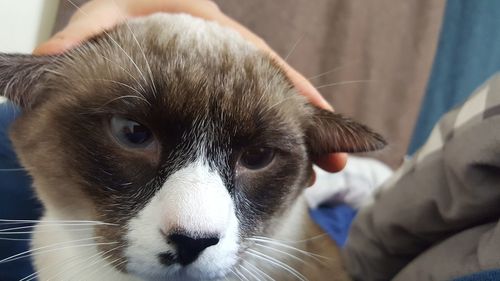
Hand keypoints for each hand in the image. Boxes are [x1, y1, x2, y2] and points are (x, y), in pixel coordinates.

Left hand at [34, 0, 346, 171]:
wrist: (134, 10)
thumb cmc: (122, 11)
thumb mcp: (105, 16)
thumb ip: (88, 34)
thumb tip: (53, 58)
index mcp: (208, 30)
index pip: (258, 60)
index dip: (290, 88)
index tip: (316, 118)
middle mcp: (225, 56)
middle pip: (276, 90)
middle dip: (305, 125)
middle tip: (331, 164)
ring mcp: (225, 77)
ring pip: (268, 109)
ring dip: (292, 140)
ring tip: (313, 175)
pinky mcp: (219, 95)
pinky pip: (249, 118)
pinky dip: (265, 141)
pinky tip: (274, 169)